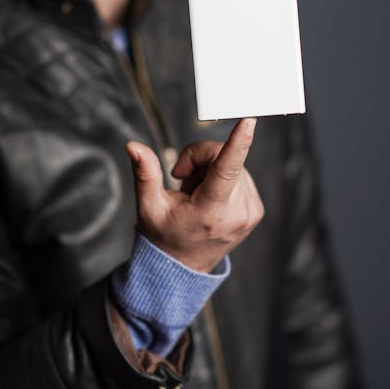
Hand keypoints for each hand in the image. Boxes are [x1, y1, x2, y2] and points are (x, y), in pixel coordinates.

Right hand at [126, 118, 263, 272]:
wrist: (184, 268)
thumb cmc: (163, 235)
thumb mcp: (148, 207)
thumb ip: (144, 174)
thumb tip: (132, 146)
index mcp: (210, 211)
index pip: (226, 170)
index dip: (238, 142)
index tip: (249, 121)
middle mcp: (237, 213)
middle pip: (222, 157)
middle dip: (199, 160)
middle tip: (184, 182)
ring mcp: (251, 212)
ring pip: (233, 163)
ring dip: (211, 170)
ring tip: (197, 195)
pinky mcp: (257, 209)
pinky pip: (240, 174)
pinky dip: (224, 178)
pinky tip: (211, 197)